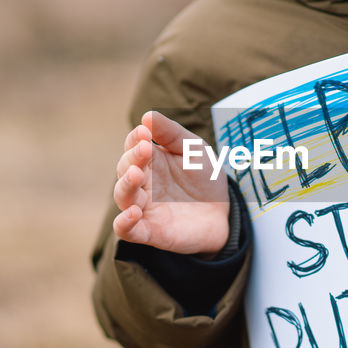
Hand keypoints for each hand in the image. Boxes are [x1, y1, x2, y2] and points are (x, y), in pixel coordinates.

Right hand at [112, 111, 230, 254]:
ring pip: (122, 196)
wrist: (224, 211)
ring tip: (136, 175)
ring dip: (126, 184)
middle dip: (132, 158)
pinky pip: (127, 230)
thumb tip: (146, 116)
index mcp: (150, 161)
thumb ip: (172, 133)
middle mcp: (142, 183)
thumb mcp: (194, 149)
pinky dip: (124, 222)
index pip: (133, 146)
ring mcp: (144, 207)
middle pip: (125, 168)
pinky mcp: (150, 231)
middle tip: (145, 149)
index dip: (135, 139)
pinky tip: (133, 213)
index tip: (144, 132)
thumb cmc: (205, 177)